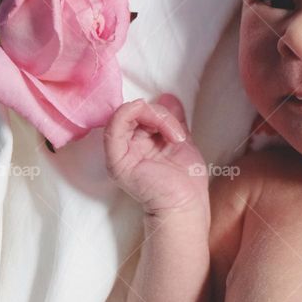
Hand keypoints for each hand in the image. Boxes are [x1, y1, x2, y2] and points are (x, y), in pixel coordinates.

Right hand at [104, 93, 208, 217]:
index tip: (178, 126)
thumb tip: (167, 96)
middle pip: (134, 111)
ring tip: (174, 136)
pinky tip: (160, 127)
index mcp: (139, 143)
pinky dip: (136, 114)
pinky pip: (115, 126)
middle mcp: (126, 147)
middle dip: (159, 113)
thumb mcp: (180, 140)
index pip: (139, 112)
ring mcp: (120, 153)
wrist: (185, 205)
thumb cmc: (185, 179)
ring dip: (156, 116)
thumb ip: (172, 119)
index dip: (158, 110)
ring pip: (126, 113)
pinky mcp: (118, 160)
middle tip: (177, 133)